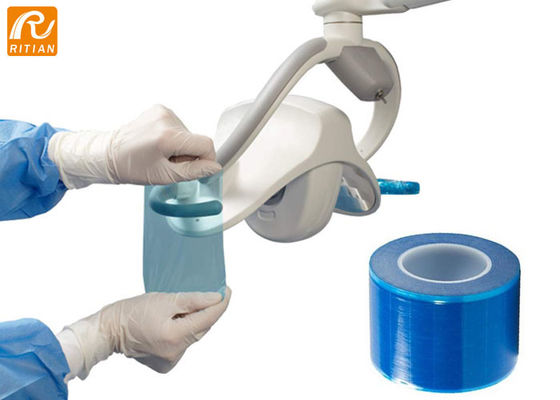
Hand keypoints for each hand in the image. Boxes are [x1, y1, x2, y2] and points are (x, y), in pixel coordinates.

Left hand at [48, 105, 221, 188]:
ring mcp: (162, 111)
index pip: (206, 144)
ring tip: (160, 154)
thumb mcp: (165, 176)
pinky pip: (178, 127)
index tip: (197, 169)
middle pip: (195, 140)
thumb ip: (193, 171)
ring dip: (180, 147)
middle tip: (168, 163)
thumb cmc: (132, 167)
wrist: (108, 154)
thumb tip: (214, 167)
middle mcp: (166, 119)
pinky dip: (173, 138)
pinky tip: (157, 144)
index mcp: (168, 136)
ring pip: (187, 134)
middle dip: (188, 155)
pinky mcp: (159, 109)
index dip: (206, 160)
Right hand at [57, 289, 230, 379]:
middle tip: (210, 292)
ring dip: (194, 320)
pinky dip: (183, 330)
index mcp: (175, 337)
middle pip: (202, 328)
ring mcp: (171, 360)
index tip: (227, 290)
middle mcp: (175, 352)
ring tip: (185, 306)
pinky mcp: (166, 362)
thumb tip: (216, 298)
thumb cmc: (132, 312)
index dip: (221, 303)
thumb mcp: (165, 299)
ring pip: (193, 335)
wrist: (109, 330)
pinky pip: (183, 343)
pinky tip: (175, 320)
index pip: (209, 318)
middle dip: (207, 311)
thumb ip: (193, 300)